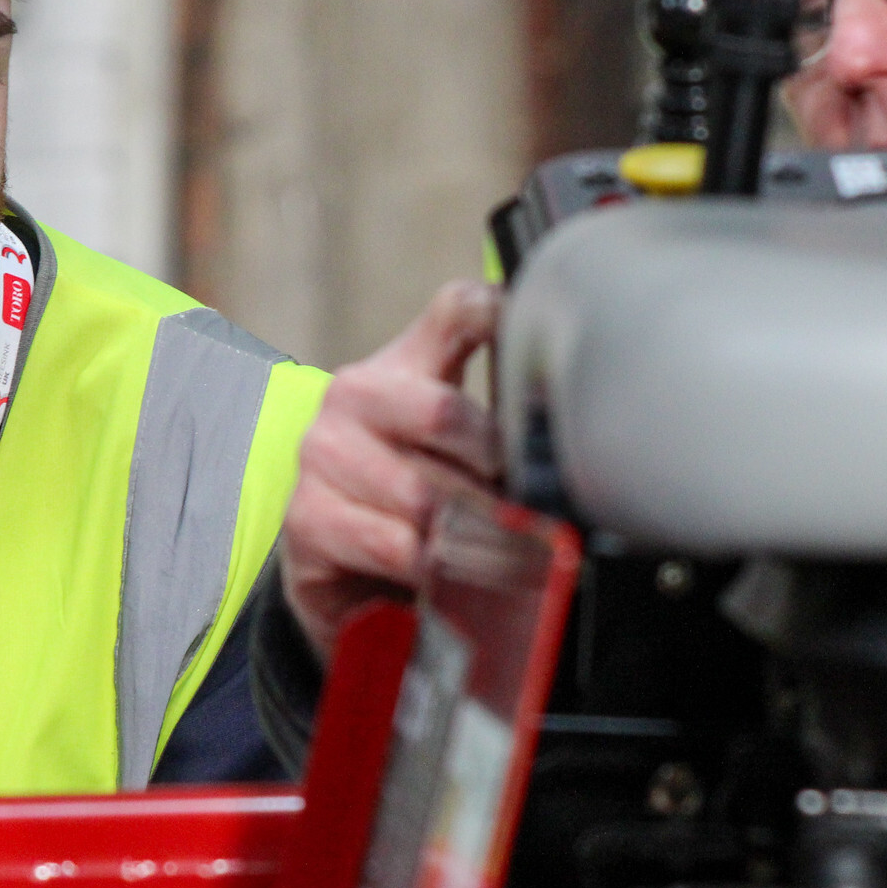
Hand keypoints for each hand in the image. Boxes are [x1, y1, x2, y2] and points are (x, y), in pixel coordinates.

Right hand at [280, 280, 502, 661]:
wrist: (338, 566)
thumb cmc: (414, 494)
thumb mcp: (460, 447)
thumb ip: (504, 412)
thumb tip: (578, 406)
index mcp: (401, 364)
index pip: (457, 312)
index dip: (500, 317)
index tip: (537, 349)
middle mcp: (353, 394)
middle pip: (444, 412)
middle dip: (490, 468)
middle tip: (521, 503)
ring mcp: (322, 454)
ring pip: (423, 492)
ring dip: (471, 532)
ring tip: (499, 550)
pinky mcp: (307, 517)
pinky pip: (394, 545)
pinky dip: (434, 570)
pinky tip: (448, 576)